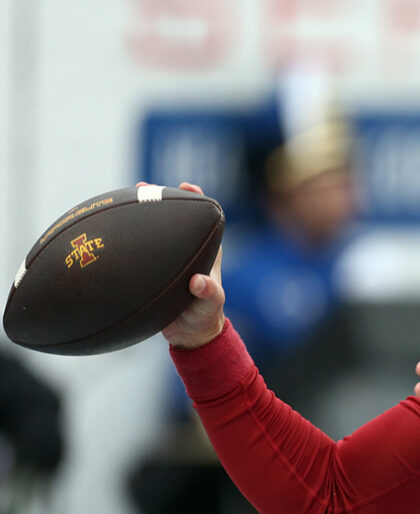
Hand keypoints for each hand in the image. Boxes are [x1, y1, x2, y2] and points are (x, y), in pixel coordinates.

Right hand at [137, 181, 225, 348]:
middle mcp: (187, 250)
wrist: (190, 334)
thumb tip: (199, 282)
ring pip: (153, 233)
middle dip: (160, 199)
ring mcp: (168, 259)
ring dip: (141, 215)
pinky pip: (139, 251)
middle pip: (174, 219)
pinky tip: (108, 234)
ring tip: (124, 198)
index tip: (186, 187)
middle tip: (143, 186)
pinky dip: (127, 241)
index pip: (204, 219)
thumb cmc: (205, 316)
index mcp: (205, 252)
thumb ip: (209, 293)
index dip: (196, 200)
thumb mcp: (210, 305)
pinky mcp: (152, 271)